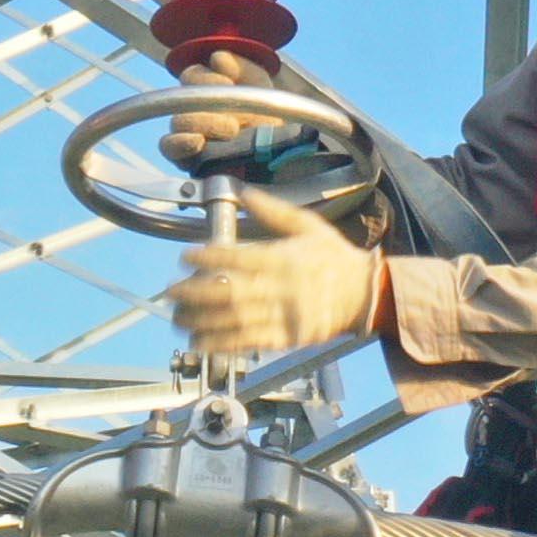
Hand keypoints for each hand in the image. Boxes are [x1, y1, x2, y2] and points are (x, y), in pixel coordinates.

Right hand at [156, 49, 313, 174]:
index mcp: (208, 89)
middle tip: (237, 114)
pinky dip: (180, 142)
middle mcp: (194, 110)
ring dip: (205, 123)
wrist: (281, 158)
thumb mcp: (263, 88)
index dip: (209, 78)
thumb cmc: (270, 121)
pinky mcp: (184, 158)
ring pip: (178, 120)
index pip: (191, 75)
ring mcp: (187, 134)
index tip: (231, 84)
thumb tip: (218, 57)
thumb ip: (244, 68)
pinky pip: (168, 146)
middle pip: (183, 96)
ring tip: (232, 129)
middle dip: (210, 101)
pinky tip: (198, 141)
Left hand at [168, 196, 384, 359]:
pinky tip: (200, 342)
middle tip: (170, 291)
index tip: (185, 257)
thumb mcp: (309, 226)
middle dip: (195, 294)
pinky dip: (222, 344)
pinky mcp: (287, 338)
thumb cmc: (334, 258)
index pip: (238, 258)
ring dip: (202, 321)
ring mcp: (283, 316)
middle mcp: (280, 289)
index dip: (208, 258)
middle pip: (229, 293)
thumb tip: (244, 193)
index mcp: (284, 259)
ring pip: (235, 321)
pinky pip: (250, 342)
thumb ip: (274, 211)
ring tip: (177, 319)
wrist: (365, 294)